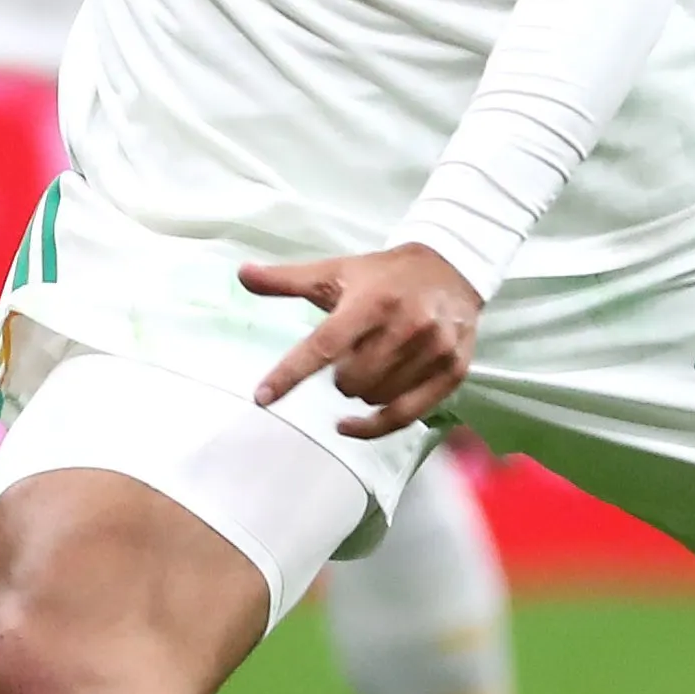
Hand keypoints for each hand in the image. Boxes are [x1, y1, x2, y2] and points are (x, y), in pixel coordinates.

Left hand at [243, 243, 484, 436]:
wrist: (453, 267)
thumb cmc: (385, 275)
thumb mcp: (336, 271)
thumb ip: (288, 279)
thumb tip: (241, 274)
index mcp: (372, 301)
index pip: (324, 345)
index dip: (291, 374)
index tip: (262, 397)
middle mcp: (405, 326)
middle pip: (350, 381)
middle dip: (340, 376)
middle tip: (351, 355)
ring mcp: (433, 351)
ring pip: (374, 399)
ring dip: (362, 391)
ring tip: (372, 364)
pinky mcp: (452, 371)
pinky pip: (403, 417)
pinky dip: (373, 426)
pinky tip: (352, 424)